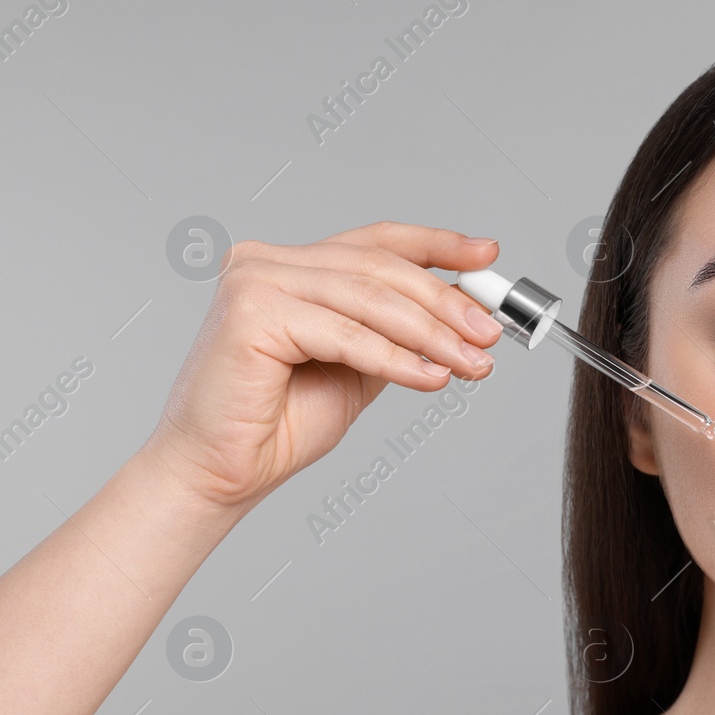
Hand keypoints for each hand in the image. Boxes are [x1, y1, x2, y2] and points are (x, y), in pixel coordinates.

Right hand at [141, 221, 502, 511]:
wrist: (223, 473)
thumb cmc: (279, 423)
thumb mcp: (362, 365)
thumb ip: (401, 331)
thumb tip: (465, 308)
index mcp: (292, 266)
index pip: (376, 241)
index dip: (437, 245)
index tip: (488, 256)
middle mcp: (268, 262)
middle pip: (379, 268)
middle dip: (446, 303)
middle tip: (490, 334)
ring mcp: (255, 281)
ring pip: (369, 300)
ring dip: (432, 335)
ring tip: (472, 364)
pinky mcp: (250, 313)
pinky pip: (346, 334)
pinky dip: (396, 359)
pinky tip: (431, 378)